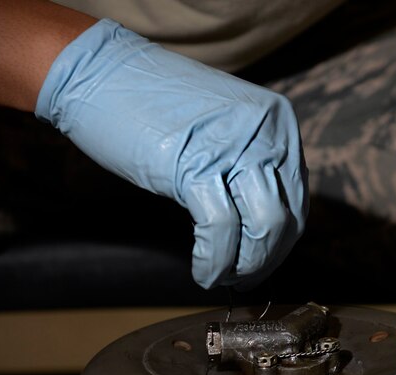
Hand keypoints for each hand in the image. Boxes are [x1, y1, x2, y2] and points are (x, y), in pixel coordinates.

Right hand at [35, 19, 307, 289]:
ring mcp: (236, 146)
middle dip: (266, 259)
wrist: (98, 74)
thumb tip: (260, 223)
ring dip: (245, 266)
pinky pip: (221, 230)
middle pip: (288, 217)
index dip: (281, 240)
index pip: (297, 197)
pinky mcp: (197, 165)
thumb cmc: (154, 105)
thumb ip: (249, 164)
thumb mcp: (222, 128)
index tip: (261, 260)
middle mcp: (268, 131)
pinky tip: (203, 272)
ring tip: (223, 278)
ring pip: (265, 226)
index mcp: (278, 122)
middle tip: (242, 279)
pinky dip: (214, 261)